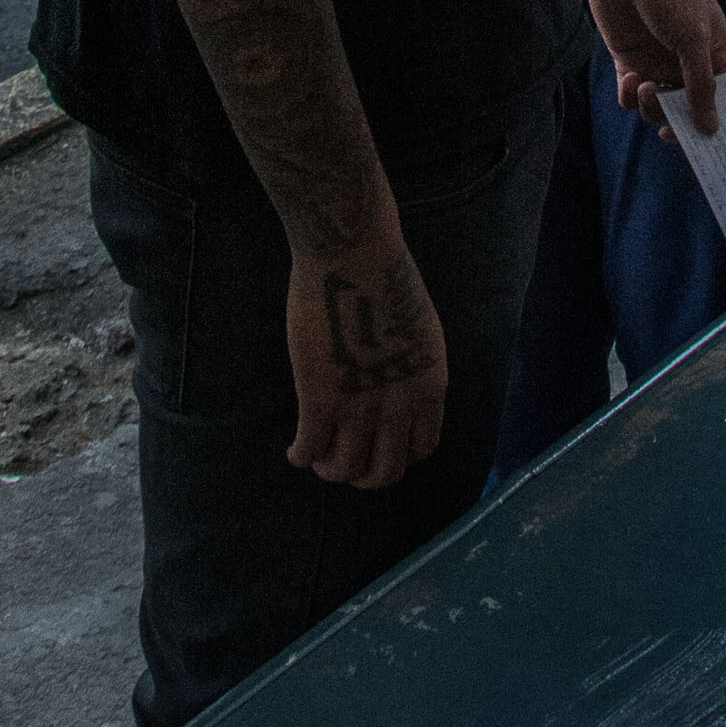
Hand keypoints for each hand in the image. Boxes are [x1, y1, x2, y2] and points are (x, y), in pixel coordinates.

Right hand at [285, 226, 446, 488]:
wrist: (353, 251)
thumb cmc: (384, 275)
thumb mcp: (420, 331)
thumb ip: (412, 368)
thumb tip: (395, 392)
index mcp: (430, 385)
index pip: (422, 449)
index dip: (398, 456)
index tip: (379, 449)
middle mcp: (401, 404)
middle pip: (386, 471)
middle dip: (364, 475)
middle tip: (344, 463)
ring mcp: (361, 406)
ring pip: (346, 468)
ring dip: (329, 469)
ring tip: (317, 456)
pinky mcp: (321, 400)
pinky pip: (310, 448)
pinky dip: (301, 456)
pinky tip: (295, 451)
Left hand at [585, 0, 725, 136]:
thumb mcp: (693, 38)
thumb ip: (701, 85)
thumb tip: (711, 129)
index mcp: (713, 54)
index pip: (719, 100)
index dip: (714, 123)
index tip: (706, 149)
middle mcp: (685, 63)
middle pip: (686, 110)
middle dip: (677, 121)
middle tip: (668, 130)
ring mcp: (656, 62)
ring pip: (656, 106)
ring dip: (650, 106)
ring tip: (645, 86)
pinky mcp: (628, 58)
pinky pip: (630, 95)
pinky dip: (629, 95)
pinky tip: (630, 78)